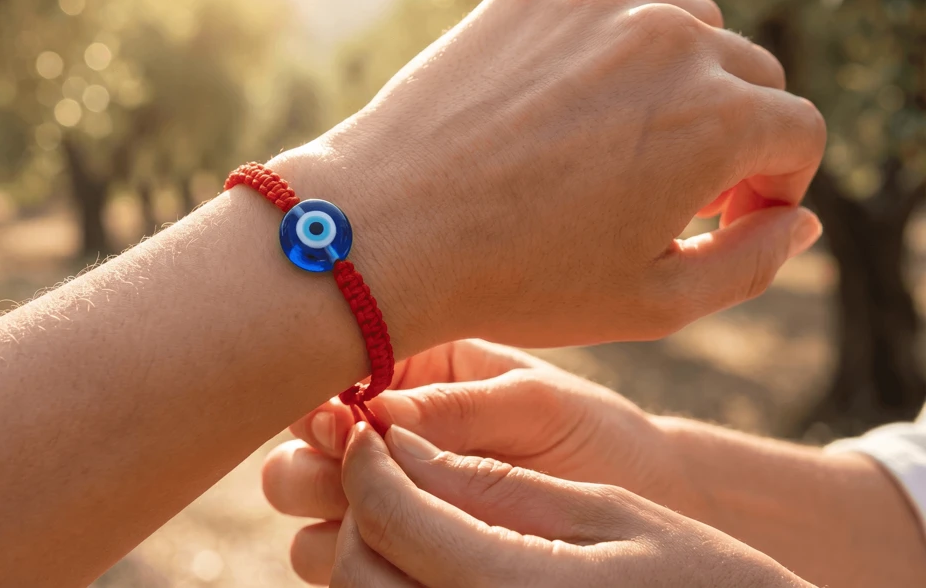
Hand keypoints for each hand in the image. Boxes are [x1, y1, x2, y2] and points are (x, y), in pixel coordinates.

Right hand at [263, 339, 685, 582]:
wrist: (642, 494)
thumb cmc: (592, 432)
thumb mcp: (532, 403)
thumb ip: (454, 404)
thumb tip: (374, 412)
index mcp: (408, 377)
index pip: (330, 385)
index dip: (322, 405)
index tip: (343, 424)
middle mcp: (383, 442)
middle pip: (298, 455)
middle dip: (314, 467)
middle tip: (354, 471)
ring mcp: (388, 502)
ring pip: (306, 517)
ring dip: (329, 518)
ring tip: (380, 517)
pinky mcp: (402, 552)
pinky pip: (341, 564)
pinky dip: (351, 560)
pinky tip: (396, 552)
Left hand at [272, 0, 823, 350]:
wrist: (384, 231)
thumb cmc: (518, 279)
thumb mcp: (654, 300)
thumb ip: (752, 261)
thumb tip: (799, 220)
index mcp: (718, 117)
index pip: (798, 131)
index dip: (773, 185)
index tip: (723, 218)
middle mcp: (668, 40)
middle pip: (746, 73)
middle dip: (731, 132)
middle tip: (671, 189)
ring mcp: (595, 6)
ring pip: (680, 28)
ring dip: (675, 82)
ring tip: (621, 145)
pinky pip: (598, 13)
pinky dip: (598, 56)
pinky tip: (552, 114)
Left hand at [328, 423, 811, 587]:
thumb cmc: (699, 577)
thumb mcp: (605, 514)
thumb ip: (490, 483)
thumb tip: (395, 443)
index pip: (385, 516)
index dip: (364, 459)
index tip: (369, 423)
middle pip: (354, 571)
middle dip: (356, 508)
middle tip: (384, 464)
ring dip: (366, 551)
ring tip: (406, 507)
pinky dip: (392, 585)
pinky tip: (429, 554)